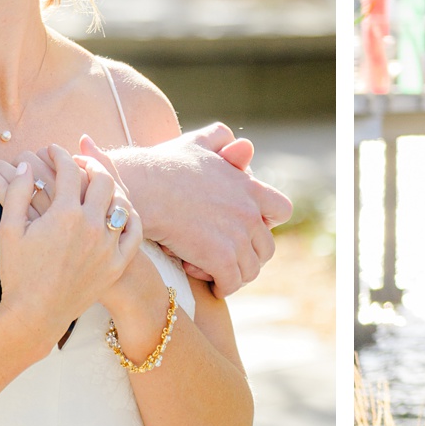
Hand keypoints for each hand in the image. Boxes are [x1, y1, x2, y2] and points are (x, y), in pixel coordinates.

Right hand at [0, 144, 141, 333]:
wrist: (36, 315)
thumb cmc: (18, 272)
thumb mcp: (9, 230)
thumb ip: (15, 193)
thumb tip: (22, 166)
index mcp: (65, 214)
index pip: (69, 170)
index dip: (60, 154)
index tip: (53, 151)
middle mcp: (92, 225)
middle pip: (102, 179)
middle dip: (90, 164)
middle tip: (79, 163)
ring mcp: (108, 245)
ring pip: (121, 202)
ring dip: (111, 187)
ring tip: (98, 183)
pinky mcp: (117, 263)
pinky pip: (134, 230)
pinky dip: (129, 215)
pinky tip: (119, 210)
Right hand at [110, 125, 288, 295]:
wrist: (142, 188)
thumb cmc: (163, 165)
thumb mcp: (196, 143)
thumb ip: (220, 139)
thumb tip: (240, 143)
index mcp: (249, 188)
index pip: (283, 210)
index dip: (268, 222)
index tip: (248, 227)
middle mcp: (249, 213)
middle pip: (267, 247)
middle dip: (249, 254)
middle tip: (227, 256)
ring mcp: (237, 238)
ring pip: (251, 270)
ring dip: (234, 273)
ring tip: (214, 270)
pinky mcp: (219, 259)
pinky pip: (231, 283)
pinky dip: (221, 286)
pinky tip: (206, 281)